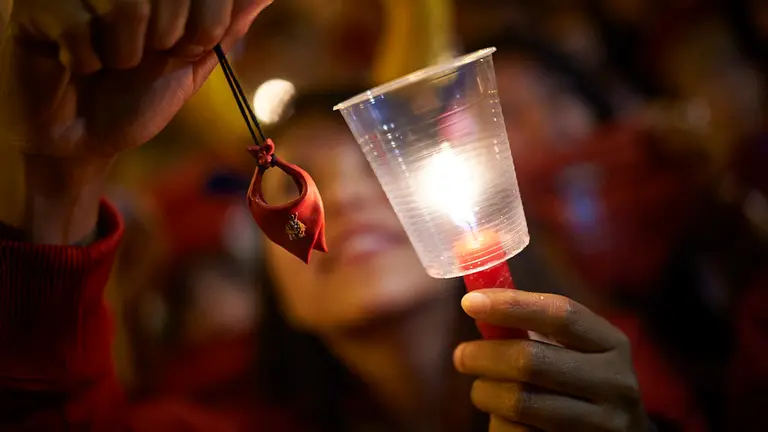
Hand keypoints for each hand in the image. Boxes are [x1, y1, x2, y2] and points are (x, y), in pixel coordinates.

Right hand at [0, 0, 272, 242]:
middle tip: (144, 59)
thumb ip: (225, 25)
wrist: (84, 141)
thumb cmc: (135, 97)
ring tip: (108, 63)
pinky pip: (79, 28)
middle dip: (172, 39)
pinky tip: (74, 65)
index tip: (185, 48)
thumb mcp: (191, 62)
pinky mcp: (34, 7)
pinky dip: (85, 60)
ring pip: (129, 7)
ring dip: (127, 54)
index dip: (207, 25)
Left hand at [454, 289, 648, 431]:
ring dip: (486, 392)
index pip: (562, 314)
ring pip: (520, 402)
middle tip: (462, 356)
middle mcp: (616, 383)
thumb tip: (477, 300)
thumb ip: (531, 325)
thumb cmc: (575, 381)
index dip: (512, 305)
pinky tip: (503, 417)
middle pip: (531, 360)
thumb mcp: (569, 349)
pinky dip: (499, 422)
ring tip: (482, 389)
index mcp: (612, 344)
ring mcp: (603, 424)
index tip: (470, 303)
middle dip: (484, 355)